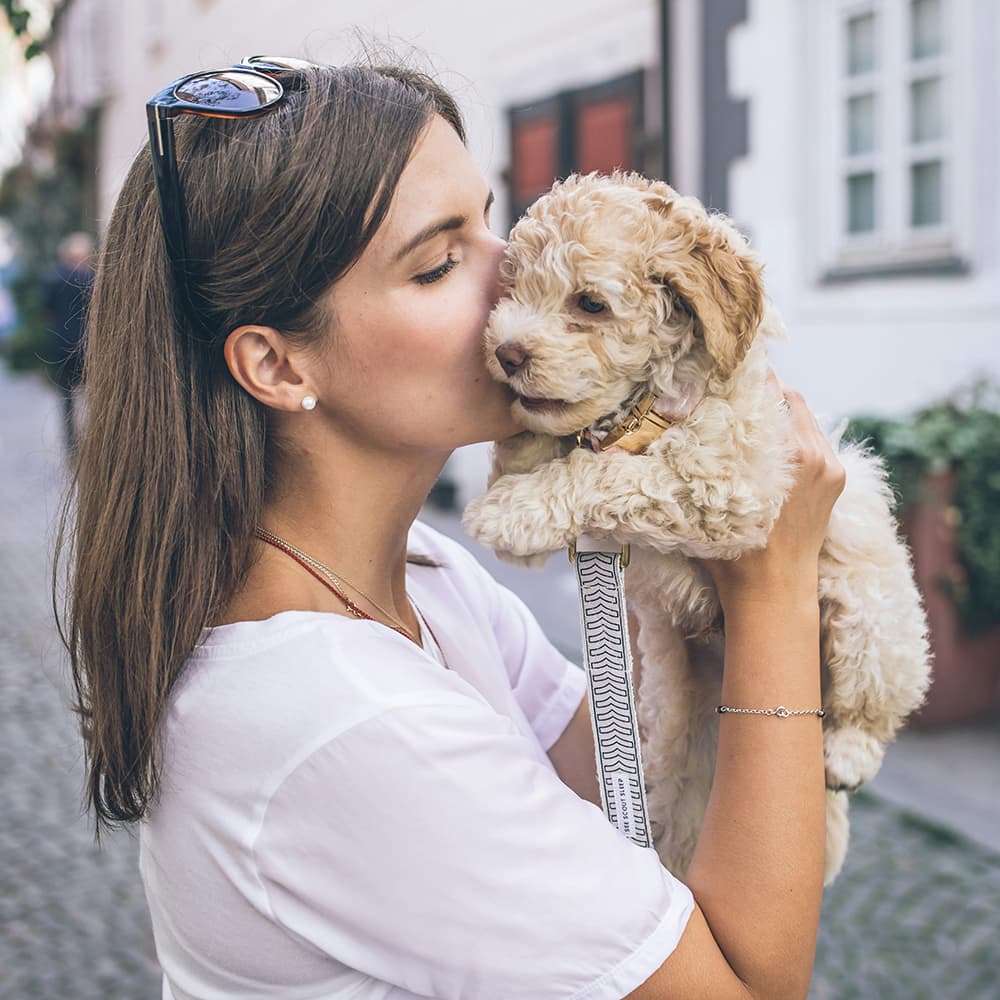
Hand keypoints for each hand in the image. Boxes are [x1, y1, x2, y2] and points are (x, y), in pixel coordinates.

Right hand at [701, 370, 845, 607]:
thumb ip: (700, 460)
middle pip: (789, 396)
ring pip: (803, 414)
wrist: (775, 592)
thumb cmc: (734, 554)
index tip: (723, 368)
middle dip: (761, 390)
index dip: (745, 376)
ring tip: (748, 414)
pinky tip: (769, 443)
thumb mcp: (709, 500)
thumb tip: (662, 430)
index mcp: (786, 454)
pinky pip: (814, 437)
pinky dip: (793, 431)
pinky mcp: (836, 477)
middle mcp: (814, 453)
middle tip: (731, 387)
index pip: (769, 391)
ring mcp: (829, 465)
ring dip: (778, 410)